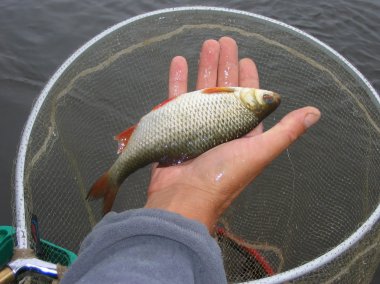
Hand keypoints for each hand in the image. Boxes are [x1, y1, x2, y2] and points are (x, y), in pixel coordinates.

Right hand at [145, 37, 320, 231]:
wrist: (182, 198)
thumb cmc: (222, 176)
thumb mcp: (259, 152)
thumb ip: (285, 132)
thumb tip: (314, 113)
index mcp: (242, 131)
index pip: (248, 98)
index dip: (249, 77)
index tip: (246, 59)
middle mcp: (221, 127)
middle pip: (223, 88)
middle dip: (224, 64)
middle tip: (223, 42)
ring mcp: (197, 126)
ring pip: (202, 89)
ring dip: (203, 67)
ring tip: (205, 45)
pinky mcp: (175, 126)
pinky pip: (177, 99)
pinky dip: (178, 81)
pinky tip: (178, 63)